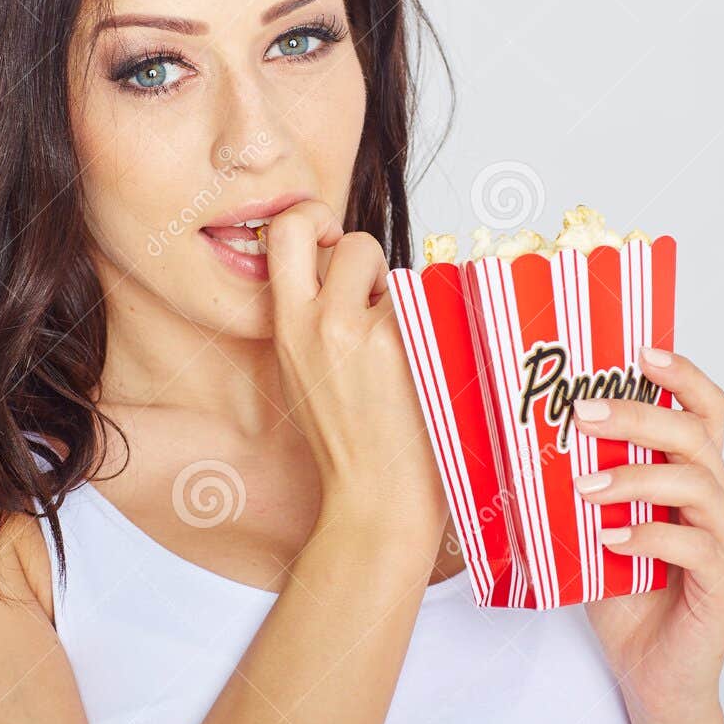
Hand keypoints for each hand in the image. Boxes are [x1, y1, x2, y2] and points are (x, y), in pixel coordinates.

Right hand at [264, 201, 446, 538]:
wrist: (376, 503)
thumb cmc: (348, 445)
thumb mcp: (304, 372)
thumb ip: (313, 318)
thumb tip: (342, 268)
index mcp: (287, 328)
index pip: (287, 230)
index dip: (313, 220)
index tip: (330, 242)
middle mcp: (321, 322)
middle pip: (352, 239)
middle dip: (368, 256)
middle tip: (375, 292)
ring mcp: (368, 333)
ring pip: (402, 273)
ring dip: (405, 297)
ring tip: (403, 348)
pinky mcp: (411, 346)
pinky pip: (433, 305)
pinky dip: (437, 326)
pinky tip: (429, 367)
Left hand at [574, 347, 723, 723]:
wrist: (650, 676)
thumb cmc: (624, 598)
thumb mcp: (590, 530)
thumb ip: (579, 488)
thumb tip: (523, 441)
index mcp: (692, 478)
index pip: (705, 411)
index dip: (682, 376)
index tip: (640, 351)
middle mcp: (719, 502)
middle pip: (696, 437)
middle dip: (640, 416)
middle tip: (584, 413)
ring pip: (700, 486)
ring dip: (637, 478)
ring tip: (585, 488)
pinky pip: (696, 548)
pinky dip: (650, 537)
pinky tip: (610, 539)